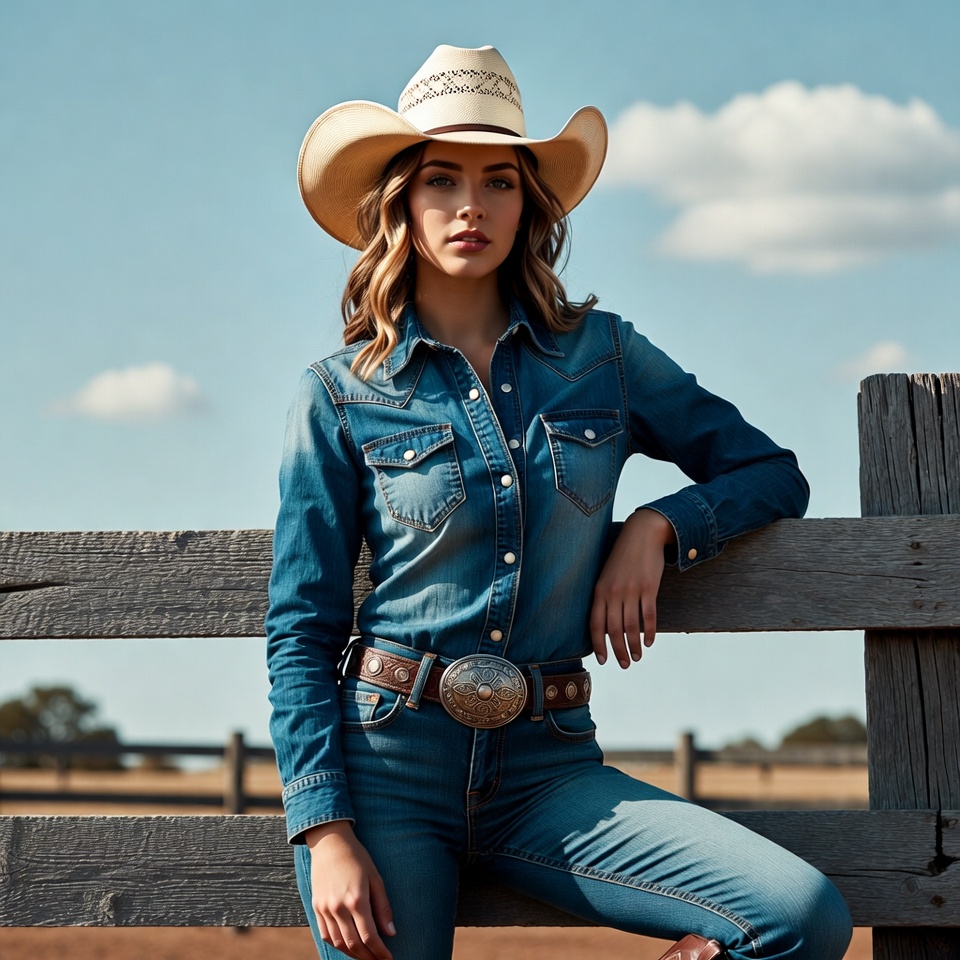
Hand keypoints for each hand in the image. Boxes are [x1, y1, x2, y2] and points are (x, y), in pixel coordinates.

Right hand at [305, 820, 395, 959]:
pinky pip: (326, 935)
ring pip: (339, 943)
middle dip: (369, 957)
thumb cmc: (357, 858)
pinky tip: (348, 946)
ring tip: (366, 956)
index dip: (380, 952)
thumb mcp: (375, 878)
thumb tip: (390, 932)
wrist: (330, 843)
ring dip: (353, 954)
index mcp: (356, 899)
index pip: (369, 936)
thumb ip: (383, 907)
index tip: (389, 958)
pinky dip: (337, 945)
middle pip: (354, 944)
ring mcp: (325, 909)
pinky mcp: (316, 907)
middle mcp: (339, 908)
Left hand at [590, 509, 676, 667]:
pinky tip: (650, 642)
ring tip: (638, 657)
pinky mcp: (648, 588)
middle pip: (614, 630)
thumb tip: (606, 625)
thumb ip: (604, 598)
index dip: (598, 645)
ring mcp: (631, 590)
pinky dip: (650, 632)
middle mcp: (613, 593)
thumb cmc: (623, 557)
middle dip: (618, 651)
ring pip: (631, 626)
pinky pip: (649, 616)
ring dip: (634, 646)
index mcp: (599, 591)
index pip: (595, 625)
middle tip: (625, 664)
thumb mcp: (606, 575)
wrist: (642, 534)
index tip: (603, 660)